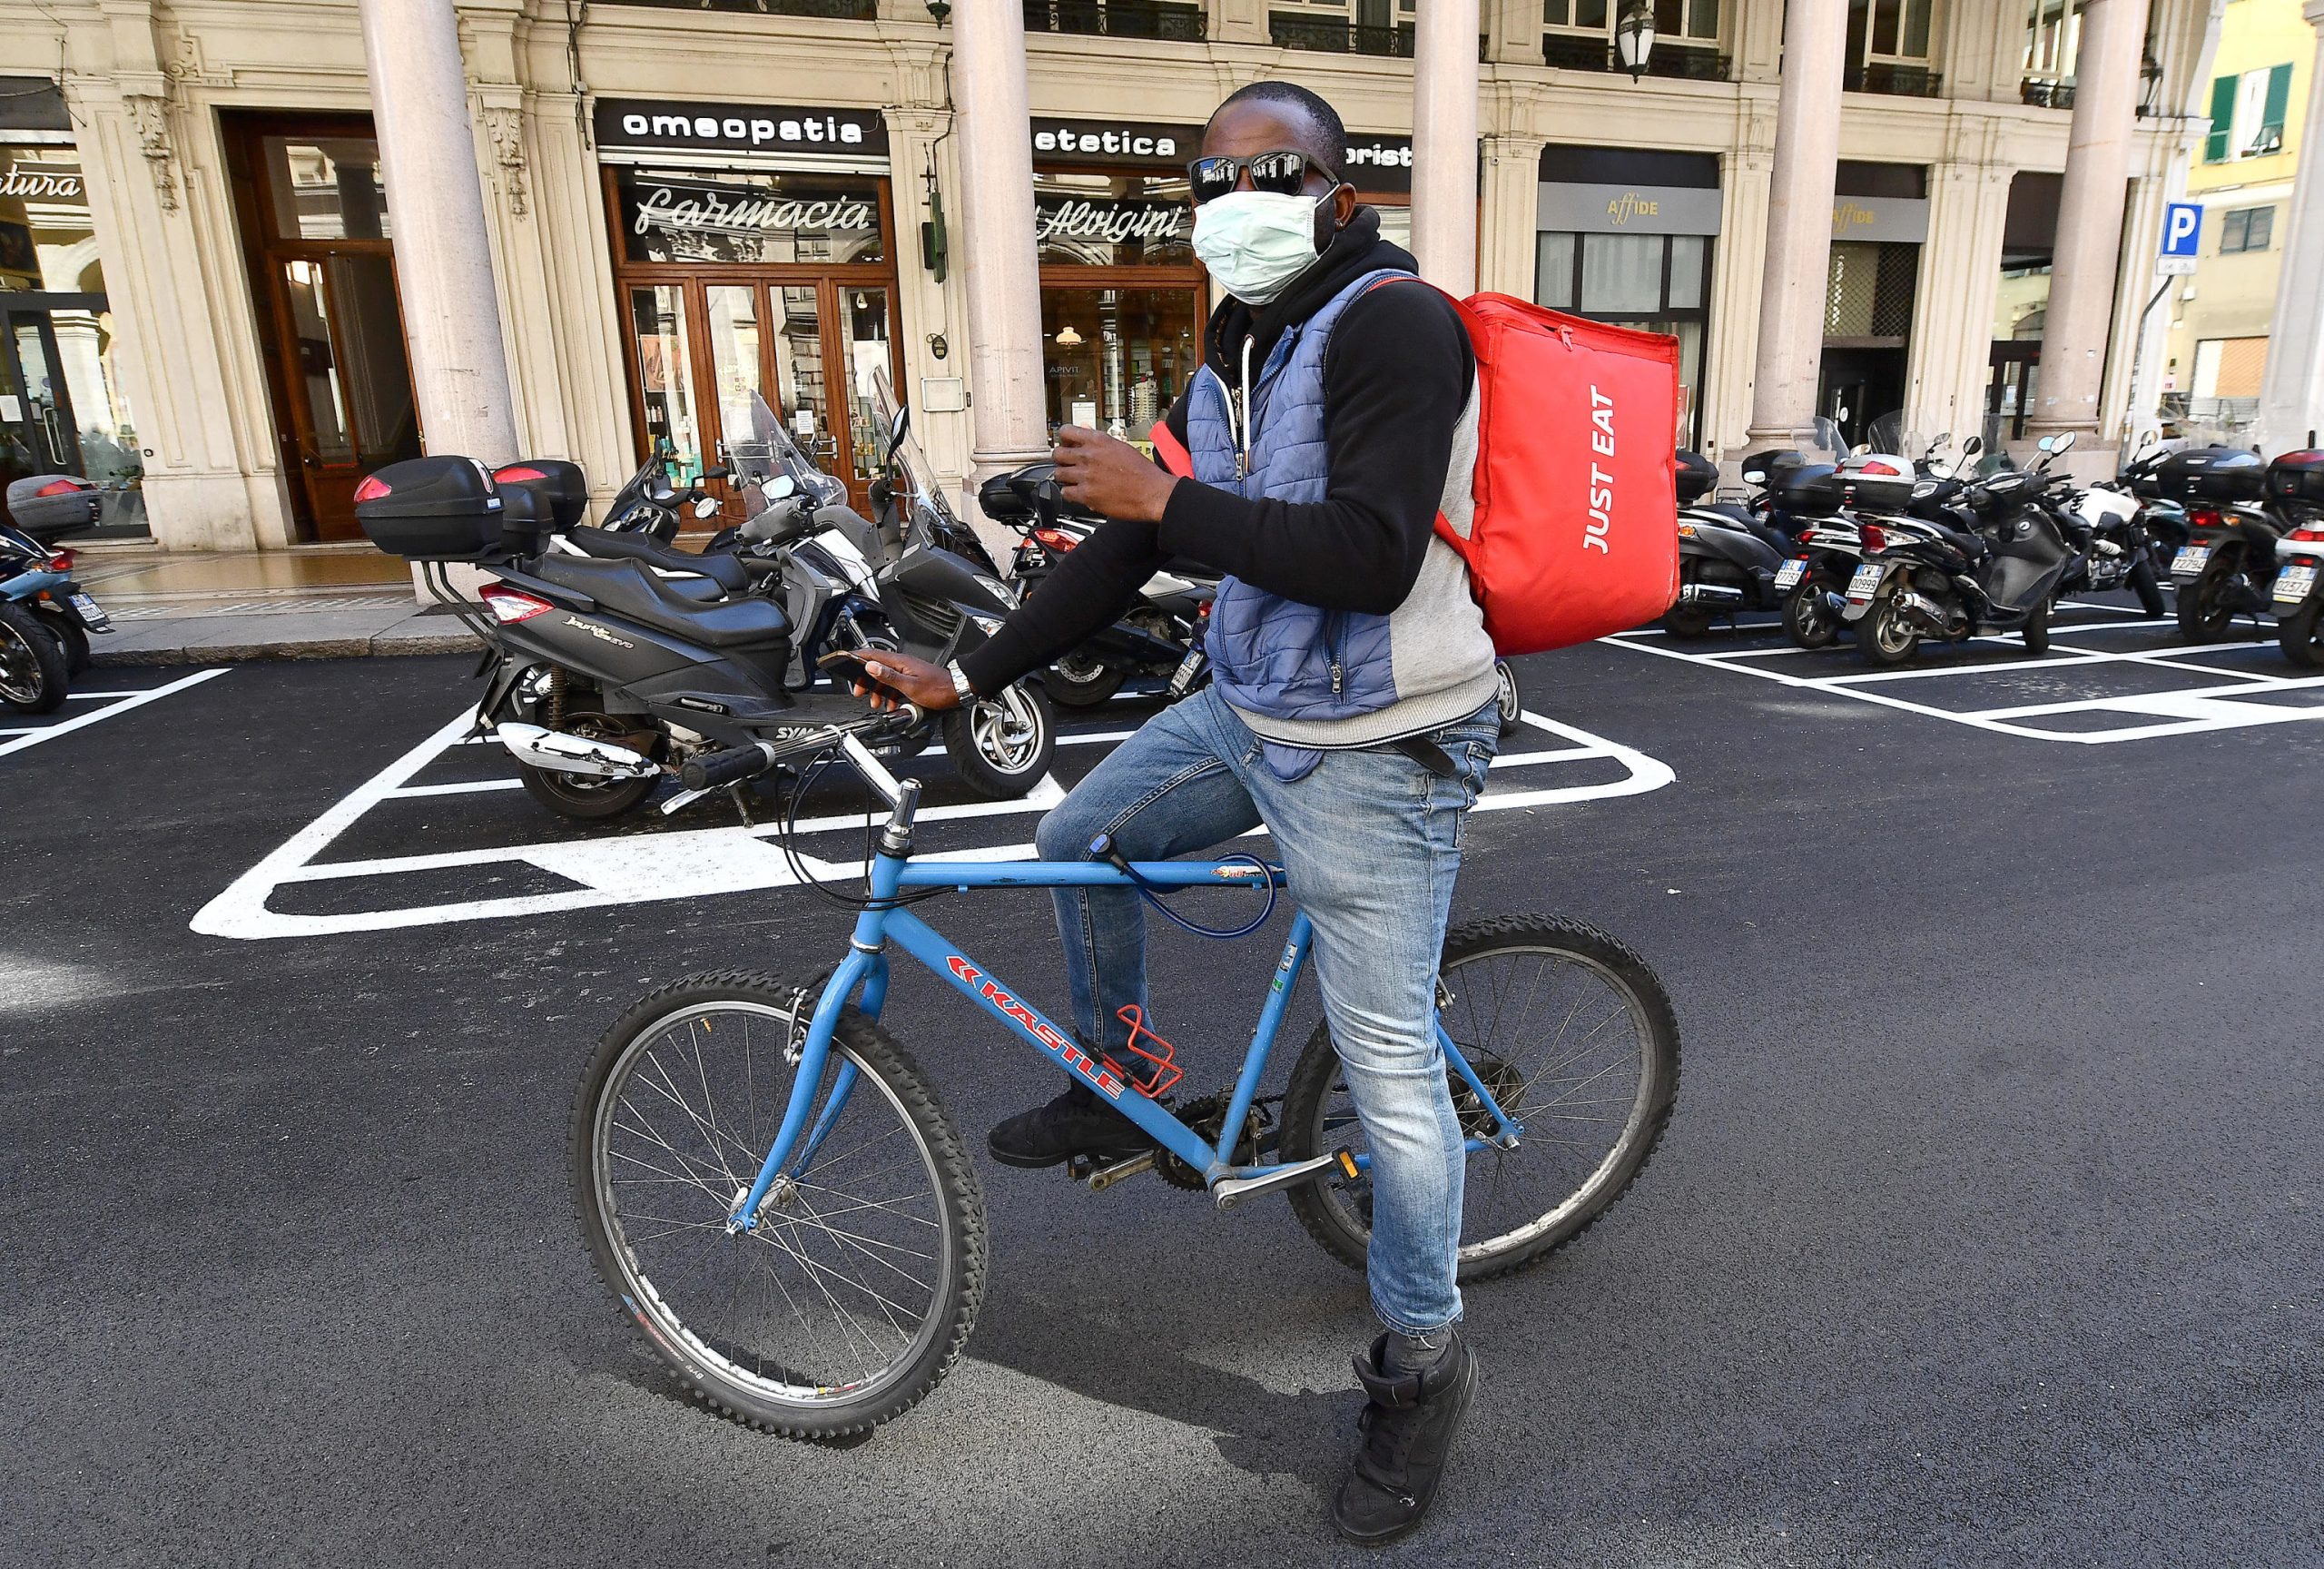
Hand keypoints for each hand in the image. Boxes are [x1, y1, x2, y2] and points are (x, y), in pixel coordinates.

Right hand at [850, 649, 960, 710]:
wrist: (958, 690)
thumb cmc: (939, 689)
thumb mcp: (910, 686)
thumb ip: (888, 677)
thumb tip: (870, 667)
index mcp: (900, 662)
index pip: (872, 654)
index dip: (857, 658)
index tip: (845, 662)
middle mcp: (902, 664)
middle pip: (876, 668)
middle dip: (865, 681)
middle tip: (859, 692)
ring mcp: (907, 671)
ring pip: (885, 678)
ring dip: (878, 691)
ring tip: (876, 703)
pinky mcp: (912, 679)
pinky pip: (894, 685)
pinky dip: (889, 695)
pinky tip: (890, 705)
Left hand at [1053, 426, 1178, 523]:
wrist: (1152, 492)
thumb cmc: (1142, 472)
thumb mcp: (1121, 446)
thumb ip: (1099, 440)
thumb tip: (1085, 430)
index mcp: (1098, 440)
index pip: (1066, 431)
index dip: (1064, 438)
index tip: (1066, 444)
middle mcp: (1089, 456)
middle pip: (1057, 453)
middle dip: (1061, 459)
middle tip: (1067, 463)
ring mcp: (1086, 475)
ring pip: (1059, 473)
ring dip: (1065, 477)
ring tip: (1073, 479)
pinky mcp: (1086, 494)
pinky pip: (1066, 493)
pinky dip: (1070, 493)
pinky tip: (1078, 492)